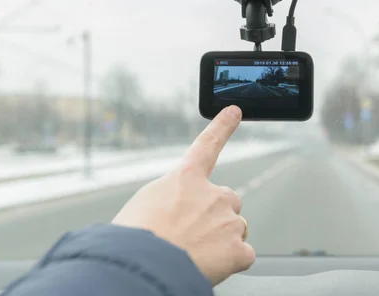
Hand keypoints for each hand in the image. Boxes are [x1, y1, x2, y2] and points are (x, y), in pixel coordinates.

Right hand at [112, 105, 254, 285]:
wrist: (142, 267)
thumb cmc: (135, 239)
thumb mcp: (144, 205)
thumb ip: (171, 200)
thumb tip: (179, 214)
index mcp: (185, 179)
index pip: (208, 145)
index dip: (222, 127)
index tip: (235, 111)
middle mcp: (213, 194)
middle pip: (228, 200)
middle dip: (217, 215)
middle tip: (194, 234)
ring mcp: (228, 220)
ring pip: (236, 228)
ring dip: (221, 240)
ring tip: (194, 253)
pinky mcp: (237, 248)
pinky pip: (243, 254)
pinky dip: (231, 262)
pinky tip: (210, 266)